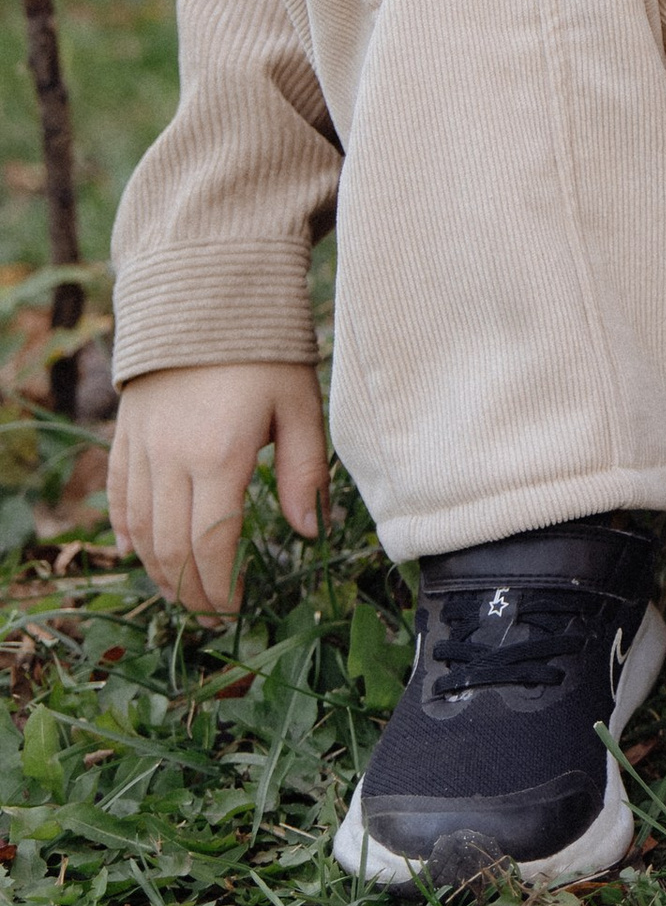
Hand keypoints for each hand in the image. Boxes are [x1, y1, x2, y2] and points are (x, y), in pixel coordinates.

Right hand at [109, 362, 328, 622]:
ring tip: (181, 593)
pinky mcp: (125, 434)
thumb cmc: (266, 350)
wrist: (207, 293)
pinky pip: (117, 494)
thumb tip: (308, 532)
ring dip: (158, 569)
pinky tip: (136, 553)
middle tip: (212, 613)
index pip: (212, 544)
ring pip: (140, 527)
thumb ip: (303, 473)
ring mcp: (142, 448)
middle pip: (171, 547)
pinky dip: (124, 529)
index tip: (235, 607)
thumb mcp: (300, 406)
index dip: (220, 586)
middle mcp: (171, 459)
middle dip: (190, 589)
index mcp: (220, 456)